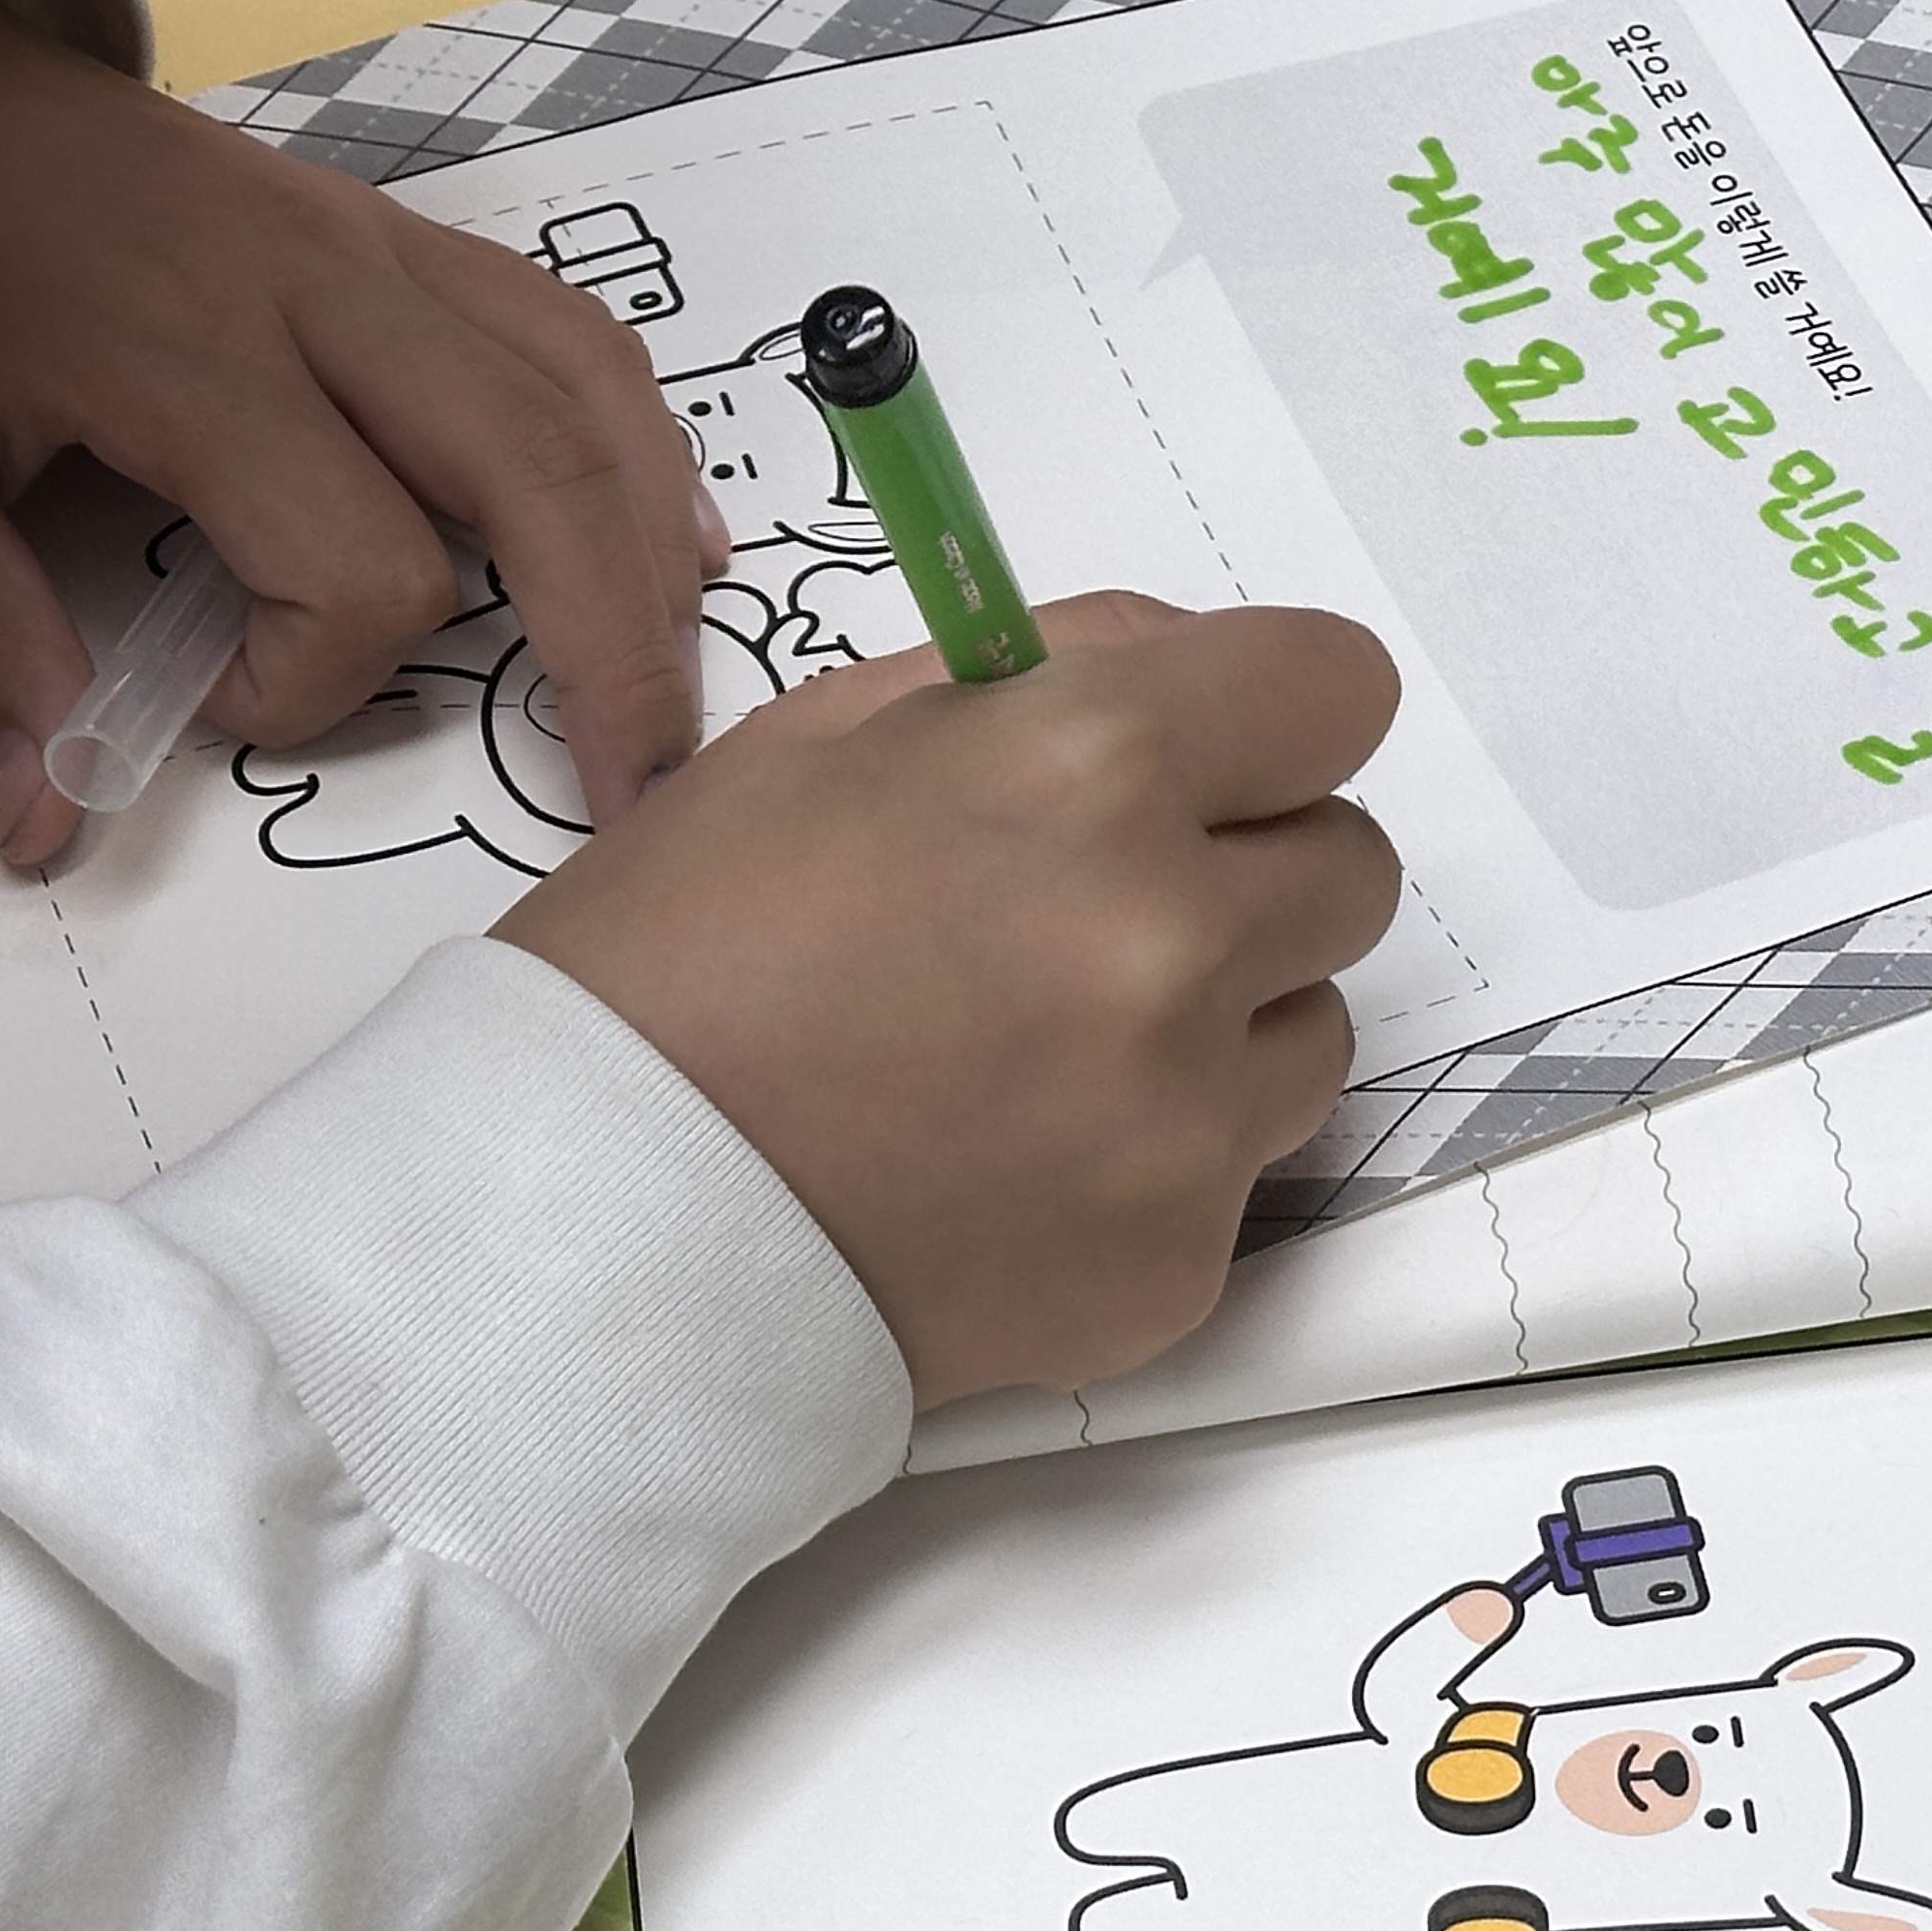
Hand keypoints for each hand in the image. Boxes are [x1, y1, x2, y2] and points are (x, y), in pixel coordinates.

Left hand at [0, 0, 720, 867]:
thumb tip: (43, 824)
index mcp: (189, 347)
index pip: (357, 563)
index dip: (306, 681)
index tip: (198, 698)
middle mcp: (321, 284)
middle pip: (539, 473)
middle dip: (608, 647)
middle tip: (634, 788)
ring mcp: (375, 242)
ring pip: (588, 390)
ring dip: (650, 542)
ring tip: (670, 673)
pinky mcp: (391, 230)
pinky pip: (564, 328)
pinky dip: (636, 435)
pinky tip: (664, 524)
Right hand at [492, 593, 1400, 1407]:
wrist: (579, 1236)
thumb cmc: (676, 960)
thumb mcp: (826, 736)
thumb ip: (1045, 673)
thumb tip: (1178, 664)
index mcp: (1095, 770)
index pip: (1338, 687)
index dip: (1272, 717)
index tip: (1211, 757)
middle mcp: (1174, 940)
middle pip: (1352, 865)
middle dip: (1249, 867)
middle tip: (1097, 908)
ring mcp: (1188, 1121)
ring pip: (1316, 1026)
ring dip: (1224, 1019)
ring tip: (1042, 1048)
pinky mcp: (1181, 1266)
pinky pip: (1239, 1171)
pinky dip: (1158, 1159)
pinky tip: (1013, 1163)